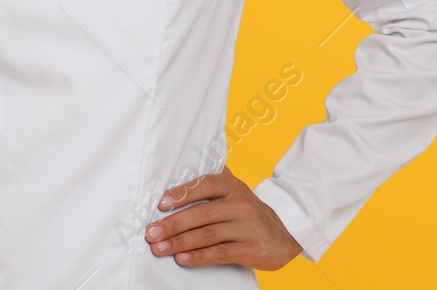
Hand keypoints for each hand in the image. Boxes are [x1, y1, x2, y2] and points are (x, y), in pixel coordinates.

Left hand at [144, 168, 300, 269]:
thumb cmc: (248, 211)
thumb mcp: (234, 191)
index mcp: (231, 186)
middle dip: (172, 224)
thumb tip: (172, 178)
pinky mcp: (251, 249)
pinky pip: (221, 253)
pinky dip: (199, 256)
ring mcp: (247, 227)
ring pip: (207, 235)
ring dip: (180, 242)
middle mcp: (240, 204)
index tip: (161, 204)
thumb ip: (210, 183)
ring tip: (159, 248)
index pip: (204, 185)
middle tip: (151, 232)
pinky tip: (182, 258)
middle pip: (201, 213)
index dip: (181, 193)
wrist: (285, 234)